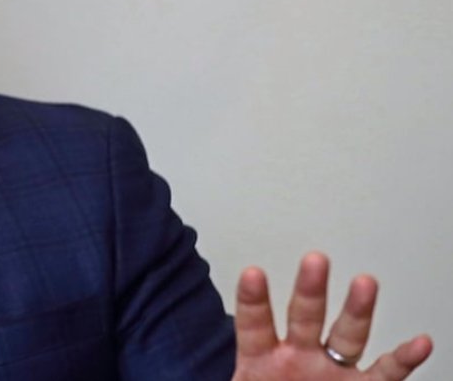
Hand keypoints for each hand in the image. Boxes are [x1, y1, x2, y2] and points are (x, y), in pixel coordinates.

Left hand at [232, 252, 432, 380]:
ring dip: (357, 310)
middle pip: (303, 317)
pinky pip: (385, 374)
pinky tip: (419, 342)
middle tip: (314, 259)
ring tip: (365, 281)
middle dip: (309, 289)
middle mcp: (298, 357)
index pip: (252, 324)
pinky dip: (404, 359)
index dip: (253, 300)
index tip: (252, 272)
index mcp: (259, 360)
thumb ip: (209, 378)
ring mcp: (331, 370)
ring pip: (346, 335)